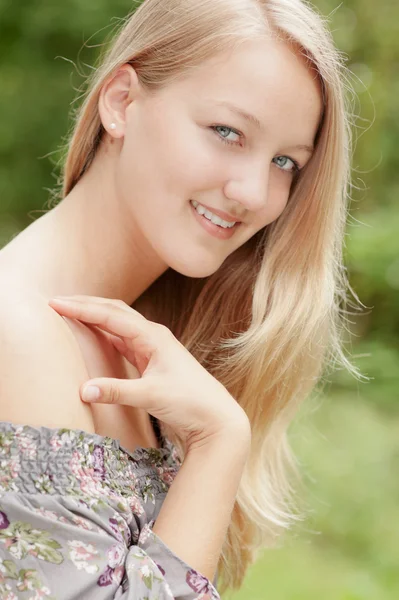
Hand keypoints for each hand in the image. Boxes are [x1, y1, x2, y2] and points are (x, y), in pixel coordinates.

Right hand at [48, 295, 249, 449]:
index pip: (110, 315)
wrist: (215, 417)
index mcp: (153, 336)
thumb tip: (83, 390)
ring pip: (118, 323)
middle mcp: (153, 336)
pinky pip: (123, 339)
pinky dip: (105, 332)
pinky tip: (94, 333)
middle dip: (86, 304)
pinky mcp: (152, 360)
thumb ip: (117, 392)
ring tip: (70, 311)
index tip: (56, 303)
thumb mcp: (151, 396)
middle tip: (57, 302)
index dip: (81, 309)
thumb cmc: (189, 403)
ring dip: (95, 315)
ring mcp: (153, 347)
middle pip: (114, 311)